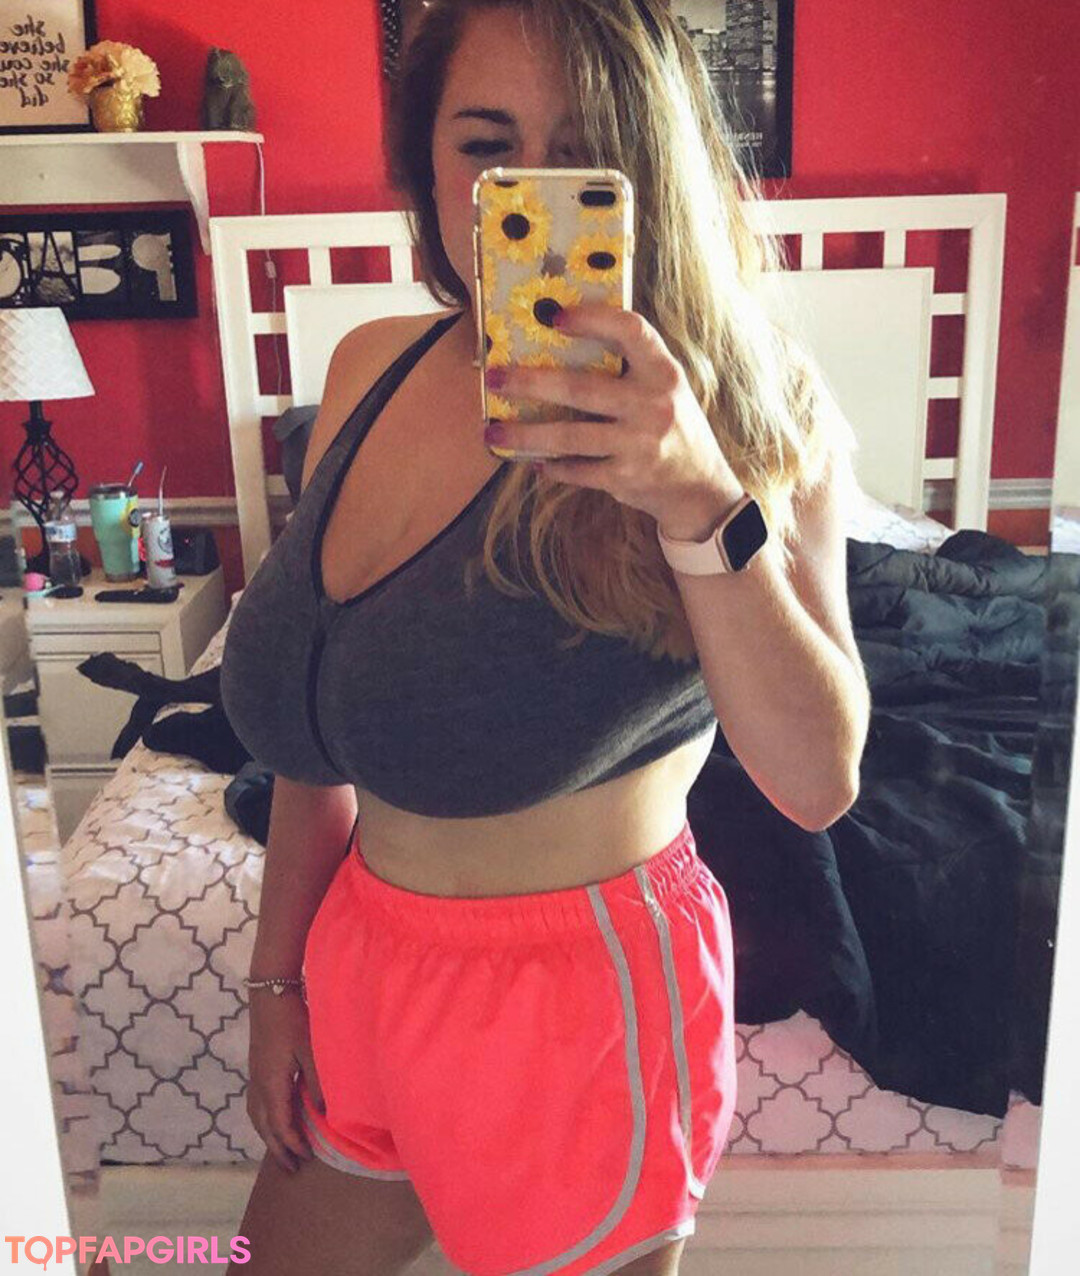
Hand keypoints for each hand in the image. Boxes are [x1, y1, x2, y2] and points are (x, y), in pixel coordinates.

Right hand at [246, 989, 324, 1171]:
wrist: (270, 996)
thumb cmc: (293, 1021)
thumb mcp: (311, 1051)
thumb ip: (317, 1083)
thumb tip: (324, 1113)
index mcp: (272, 1085)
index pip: (281, 1125)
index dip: (293, 1144)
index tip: (307, 1158)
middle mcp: (258, 1086)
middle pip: (265, 1127)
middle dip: (279, 1150)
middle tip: (292, 1169)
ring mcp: (254, 1078)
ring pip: (257, 1118)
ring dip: (269, 1137)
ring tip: (282, 1151)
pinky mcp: (256, 1069)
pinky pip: (256, 1106)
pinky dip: (264, 1121)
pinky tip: (274, 1120)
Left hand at [483, 302, 745, 539]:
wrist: (699, 487)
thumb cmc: (672, 427)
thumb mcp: (665, 388)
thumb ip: (630, 367)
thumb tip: (561, 342)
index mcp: (663, 372)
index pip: (630, 331)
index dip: (593, 319)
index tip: (554, 316)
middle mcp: (653, 405)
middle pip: (581, 388)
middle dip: (530, 383)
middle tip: (494, 376)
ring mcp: (639, 444)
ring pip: (569, 436)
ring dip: (525, 434)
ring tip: (493, 430)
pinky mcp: (626, 477)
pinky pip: (577, 470)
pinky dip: (553, 466)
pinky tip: (533, 460)